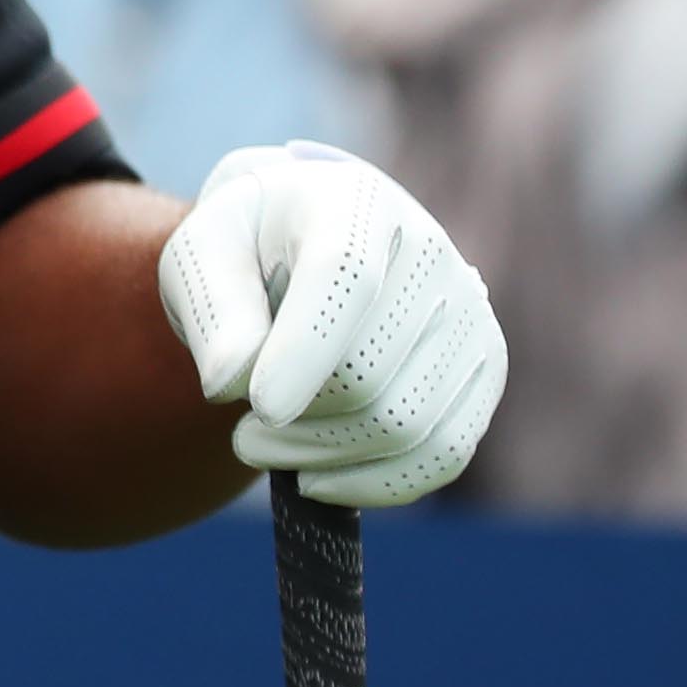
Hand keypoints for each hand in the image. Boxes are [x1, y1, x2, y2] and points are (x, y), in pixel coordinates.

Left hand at [161, 143, 502, 507]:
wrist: (304, 249)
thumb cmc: (248, 253)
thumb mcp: (202, 256)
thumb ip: (212, 309)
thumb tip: (232, 381)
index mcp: (354, 203)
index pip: (345, 276)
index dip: (304, 350)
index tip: (258, 408)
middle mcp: (428, 248)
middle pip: (369, 371)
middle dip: (296, 423)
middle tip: (243, 434)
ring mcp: (467, 309)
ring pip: (407, 424)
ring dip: (326, 457)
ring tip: (268, 450)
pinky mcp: (484, 366)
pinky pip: (446, 453)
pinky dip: (378, 483)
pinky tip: (321, 479)